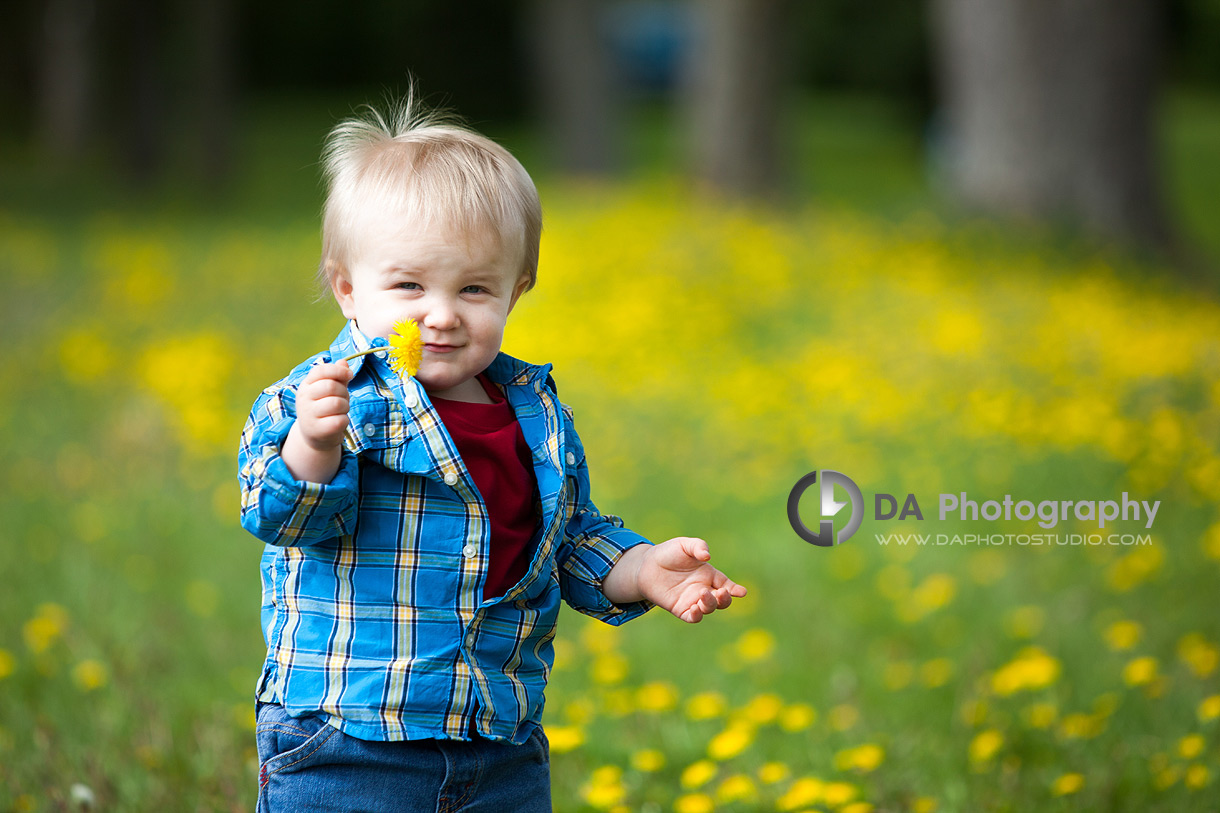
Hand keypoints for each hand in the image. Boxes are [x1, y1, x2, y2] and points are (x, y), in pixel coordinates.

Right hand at [295, 361, 353, 451]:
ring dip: (346, 407)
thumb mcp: (330, 390)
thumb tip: (343, 362)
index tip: (350, 375)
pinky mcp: (317, 430)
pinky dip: (345, 420)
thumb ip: (337, 376)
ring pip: (337, 403)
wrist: (315, 436)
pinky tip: (338, 422)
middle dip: (344, 392)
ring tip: (340, 411)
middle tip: (343, 399)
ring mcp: (308, 415)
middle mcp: (303, 399)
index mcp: (306, 385)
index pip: (320, 370)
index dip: (338, 370)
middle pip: (331, 386)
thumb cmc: (325, 408)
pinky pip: (340, 420)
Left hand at [630, 537, 747, 623]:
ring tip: (702, 593)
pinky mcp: (680, 609)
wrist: (646, 566)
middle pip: (722, 600)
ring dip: (710, 604)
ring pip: (709, 608)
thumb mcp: (684, 545)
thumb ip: (697, 547)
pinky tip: (695, 608)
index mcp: (709, 575)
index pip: (727, 585)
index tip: (741, 592)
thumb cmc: (668, 553)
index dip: (736, 589)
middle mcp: (704, 589)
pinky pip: (693, 617)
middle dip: (725, 599)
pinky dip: (697, 615)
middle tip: (721, 592)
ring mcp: (693, 600)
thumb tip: (707, 556)